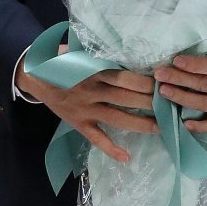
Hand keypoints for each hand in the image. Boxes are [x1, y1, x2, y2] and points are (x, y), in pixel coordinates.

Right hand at [16, 50, 155, 163]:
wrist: (34, 76)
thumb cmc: (62, 60)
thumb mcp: (79, 50)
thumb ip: (101, 52)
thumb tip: (129, 48)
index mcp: (93, 70)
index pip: (125, 77)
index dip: (146, 82)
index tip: (164, 83)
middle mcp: (91, 91)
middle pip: (126, 98)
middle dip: (150, 102)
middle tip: (172, 105)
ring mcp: (85, 109)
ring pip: (118, 118)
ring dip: (141, 124)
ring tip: (162, 128)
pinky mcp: (79, 123)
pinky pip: (96, 138)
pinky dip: (110, 148)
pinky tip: (127, 157)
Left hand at [155, 41, 206, 132]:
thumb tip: (199, 24)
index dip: (194, 65)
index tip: (175, 60)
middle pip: (204, 85)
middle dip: (179, 79)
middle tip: (159, 75)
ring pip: (203, 103)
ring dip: (182, 98)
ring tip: (162, 91)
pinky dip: (199, 127)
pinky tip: (184, 124)